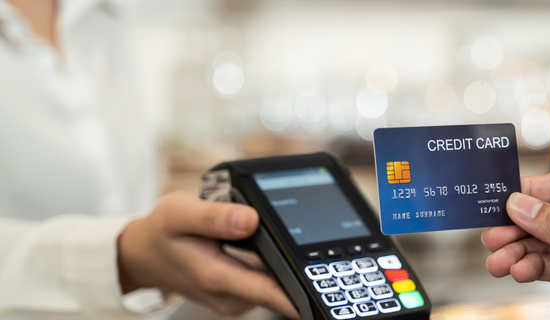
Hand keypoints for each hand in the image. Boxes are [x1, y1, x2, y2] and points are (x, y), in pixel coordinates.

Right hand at [117, 191, 299, 318]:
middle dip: (301, 268)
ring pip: (276, 286)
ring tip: (283, 236)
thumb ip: (214, 217)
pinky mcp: (239, 293)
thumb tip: (250, 219)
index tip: (326, 284)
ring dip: (287, 266)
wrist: (144, 253)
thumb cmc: (161, 231)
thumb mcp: (180, 213)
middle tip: (309, 236)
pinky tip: (269, 245)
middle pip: (281, 289)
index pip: (274, 294)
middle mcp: (231, 296)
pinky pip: (267, 282)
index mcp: (218, 277)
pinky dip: (274, 265)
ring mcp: (236, 298)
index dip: (304, 292)